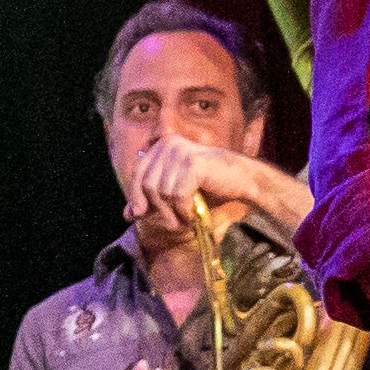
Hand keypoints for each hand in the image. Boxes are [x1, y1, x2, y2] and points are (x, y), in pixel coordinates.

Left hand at [127, 133, 305, 238]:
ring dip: (173, 214)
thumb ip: (151, 200)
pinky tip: (192, 216)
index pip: (138, 173)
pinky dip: (184, 211)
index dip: (135, 196)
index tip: (140, 215)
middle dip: (157, 209)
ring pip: (162, 193)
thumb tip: (126, 215)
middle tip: (171, 225)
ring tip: (184, 221)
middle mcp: (168, 144)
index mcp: (162, 146)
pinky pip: (177, 196)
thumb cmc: (209, 186)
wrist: (243, 181)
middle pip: (147, 185)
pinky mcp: (192, 164)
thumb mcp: (175, 192)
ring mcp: (180, 153)